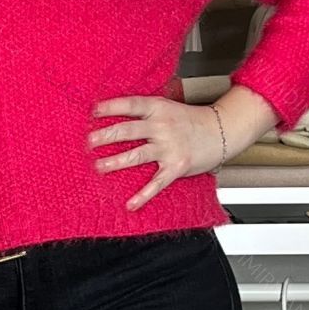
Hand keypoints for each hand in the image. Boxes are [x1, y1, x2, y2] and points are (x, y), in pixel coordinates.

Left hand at [87, 96, 223, 210]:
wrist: (221, 131)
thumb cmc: (189, 120)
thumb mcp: (166, 107)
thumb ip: (144, 110)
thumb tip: (115, 114)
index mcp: (157, 108)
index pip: (129, 105)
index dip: (110, 108)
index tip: (92, 112)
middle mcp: (161, 126)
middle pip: (127, 131)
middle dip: (105, 136)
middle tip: (88, 142)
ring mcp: (169, 147)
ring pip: (137, 155)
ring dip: (115, 162)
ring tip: (98, 166)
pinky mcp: (176, 167)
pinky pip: (156, 183)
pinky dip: (143, 195)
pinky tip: (130, 204)